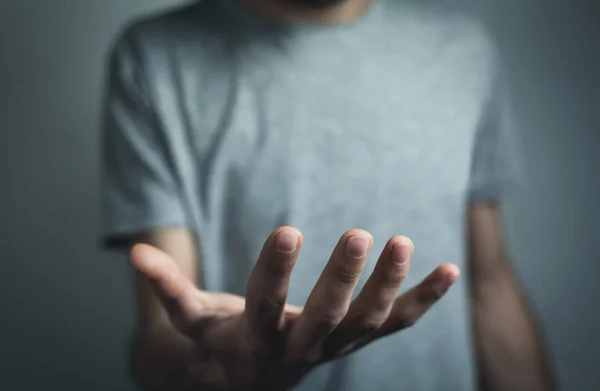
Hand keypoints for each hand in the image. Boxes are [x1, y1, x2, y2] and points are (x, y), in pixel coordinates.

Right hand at [131, 227, 459, 390]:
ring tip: (404, 242)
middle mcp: (303, 347)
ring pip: (369, 323)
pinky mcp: (360, 341)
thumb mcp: (195, 319)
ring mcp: (337, 348)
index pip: (265, 304)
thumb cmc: (225, 340)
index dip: (275, 271)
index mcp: (258, 337)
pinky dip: (424, 301)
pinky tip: (448, 268)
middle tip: (357, 233)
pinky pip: (398, 324)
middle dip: (341, 279)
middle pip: (327, 317)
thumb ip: (170, 289)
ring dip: (391, 286)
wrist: (258, 382)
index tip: (288, 229)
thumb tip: (134, 252)